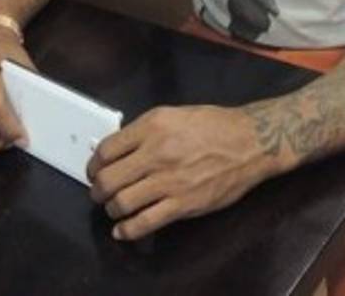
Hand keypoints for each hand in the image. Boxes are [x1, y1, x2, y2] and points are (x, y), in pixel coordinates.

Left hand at [86, 104, 275, 240]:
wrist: (250, 142)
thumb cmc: (215, 125)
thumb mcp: (174, 114)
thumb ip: (145, 131)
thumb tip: (119, 148)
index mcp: (152, 126)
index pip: (106, 150)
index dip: (94, 164)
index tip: (95, 170)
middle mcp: (156, 153)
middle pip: (107, 179)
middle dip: (97, 190)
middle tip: (100, 193)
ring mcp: (169, 181)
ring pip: (121, 203)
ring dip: (111, 209)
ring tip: (114, 208)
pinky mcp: (182, 204)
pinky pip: (144, 223)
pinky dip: (127, 230)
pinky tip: (123, 230)